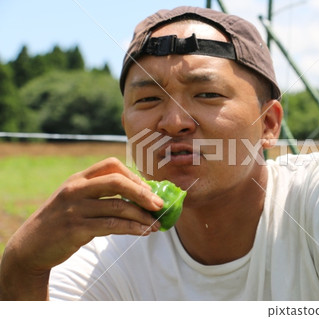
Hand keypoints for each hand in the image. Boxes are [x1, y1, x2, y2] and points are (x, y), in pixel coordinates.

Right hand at [0, 157, 162, 299]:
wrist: (31, 245)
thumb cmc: (62, 221)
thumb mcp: (76, 200)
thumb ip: (101, 194)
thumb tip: (141, 196)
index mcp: (79, 178)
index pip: (111, 165)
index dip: (133, 175)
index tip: (148, 189)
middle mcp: (76, 189)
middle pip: (118, 182)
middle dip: (143, 193)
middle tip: (160, 205)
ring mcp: (75, 208)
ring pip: (118, 206)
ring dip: (142, 216)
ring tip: (156, 224)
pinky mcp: (76, 228)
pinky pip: (112, 225)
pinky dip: (132, 228)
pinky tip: (143, 232)